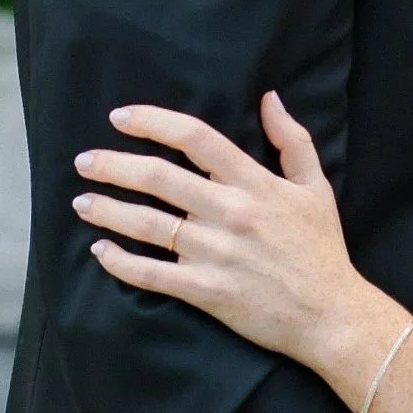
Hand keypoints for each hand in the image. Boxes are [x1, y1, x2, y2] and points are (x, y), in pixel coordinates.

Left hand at [73, 93, 397, 374]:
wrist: (330, 314)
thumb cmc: (322, 248)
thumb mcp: (316, 187)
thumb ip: (292, 140)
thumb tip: (269, 98)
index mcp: (255, 183)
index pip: (196, 139)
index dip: (153, 122)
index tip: (120, 117)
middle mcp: (230, 213)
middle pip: (159, 178)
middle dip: (114, 165)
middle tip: (85, 160)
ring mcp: (215, 253)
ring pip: (148, 224)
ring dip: (108, 209)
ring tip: (82, 201)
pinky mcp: (206, 290)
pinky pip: (151, 274)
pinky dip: (120, 262)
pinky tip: (101, 250)